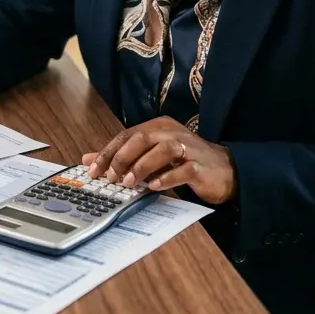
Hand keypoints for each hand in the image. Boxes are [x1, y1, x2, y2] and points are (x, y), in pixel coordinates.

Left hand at [83, 117, 235, 203]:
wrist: (224, 170)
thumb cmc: (184, 162)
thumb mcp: (150, 157)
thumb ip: (123, 157)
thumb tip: (89, 160)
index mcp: (158, 127)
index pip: (127, 135)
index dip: (108, 152)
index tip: (93, 170)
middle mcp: (172, 133)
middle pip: (142, 138)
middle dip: (122, 158)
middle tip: (110, 177)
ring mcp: (189, 148)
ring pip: (163, 150)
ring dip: (142, 166)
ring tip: (128, 183)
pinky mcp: (201, 166)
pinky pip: (183, 169)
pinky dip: (167, 177)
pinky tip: (154, 186)